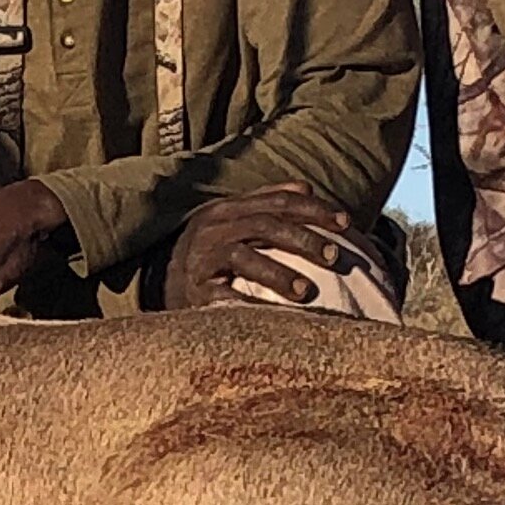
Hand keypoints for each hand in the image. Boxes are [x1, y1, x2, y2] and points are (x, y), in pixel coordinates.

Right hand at [161, 183, 370, 308]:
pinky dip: (249, 304)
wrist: (158, 281)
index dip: (315, 210)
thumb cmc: (210, 251)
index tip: (346, 224)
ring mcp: (202, 258)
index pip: (278, 200)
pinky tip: (275, 317)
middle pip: (266, 225)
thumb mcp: (233, 220)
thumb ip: (267, 203)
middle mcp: (214, 227)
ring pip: (245, 257)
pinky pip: (224, 295)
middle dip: (305, 239)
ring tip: (307, 291)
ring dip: (279, 274)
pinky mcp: (195, 290)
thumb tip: (307, 187)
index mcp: (229, 208)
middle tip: (337, 256)